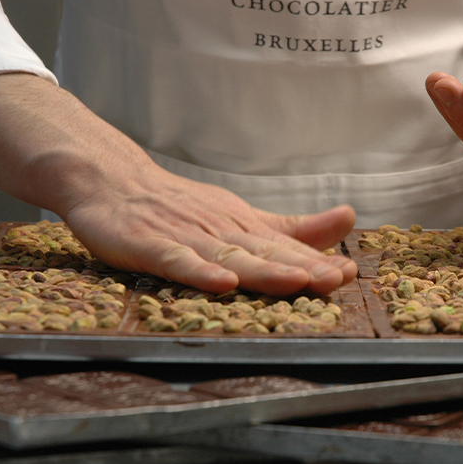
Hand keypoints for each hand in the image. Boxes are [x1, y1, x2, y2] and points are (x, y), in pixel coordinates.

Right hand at [63, 170, 357, 295]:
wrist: (113, 181)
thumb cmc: (180, 207)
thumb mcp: (242, 216)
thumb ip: (291, 229)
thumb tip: (348, 220)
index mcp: (243, 226)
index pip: (285, 247)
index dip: (317, 261)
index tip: (349, 272)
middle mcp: (220, 230)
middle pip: (265, 252)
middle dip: (302, 266)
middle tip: (337, 277)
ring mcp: (186, 236)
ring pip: (229, 256)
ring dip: (263, 269)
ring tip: (296, 280)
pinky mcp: (151, 244)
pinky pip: (177, 260)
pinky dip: (199, 271)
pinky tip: (222, 282)